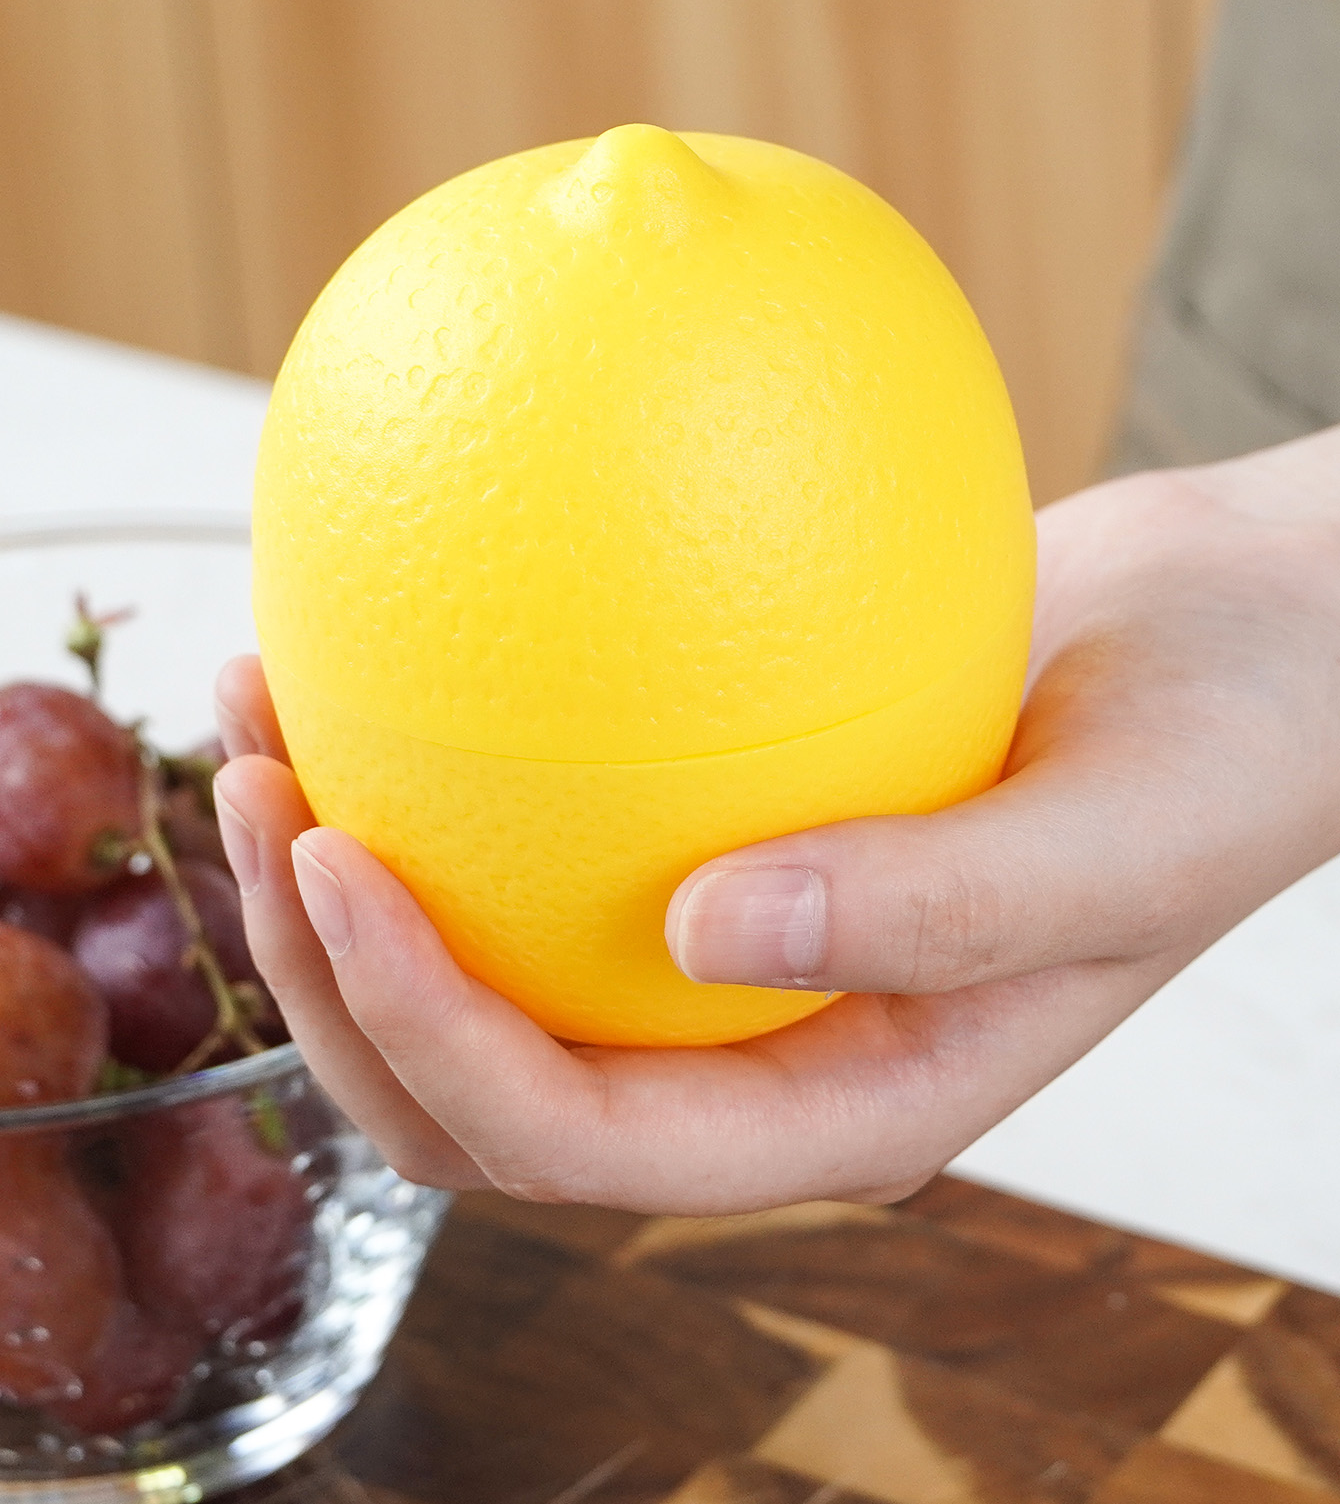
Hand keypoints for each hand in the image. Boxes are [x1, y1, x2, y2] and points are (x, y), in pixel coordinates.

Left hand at [213, 427, 1339, 1212]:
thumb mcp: (1119, 841)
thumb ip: (934, 907)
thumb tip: (700, 927)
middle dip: (331, 980)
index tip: (339, 863)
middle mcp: (761, 1042)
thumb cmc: (1229, 749)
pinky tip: (374, 641)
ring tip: (261, 708)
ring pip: (481, 962)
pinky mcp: (717, 826)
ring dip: (338, 873)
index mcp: (844, 1098)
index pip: (584, 1139)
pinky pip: (543, 830)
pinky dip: (435, 764)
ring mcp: (731, 942)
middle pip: (480, 1088)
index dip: (433, 1037)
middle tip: (257, 792)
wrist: (1254, 643)